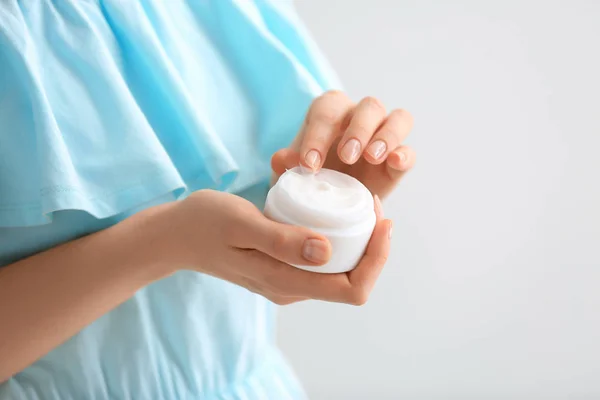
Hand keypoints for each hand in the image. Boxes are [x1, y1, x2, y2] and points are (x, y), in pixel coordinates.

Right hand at [153, 190, 391, 304]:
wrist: (175, 234)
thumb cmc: (204, 224)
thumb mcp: (241, 223)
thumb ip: (281, 240)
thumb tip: (326, 252)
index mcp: (285, 282)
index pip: (352, 289)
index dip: (376, 259)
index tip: (381, 219)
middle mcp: (291, 288)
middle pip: (352, 280)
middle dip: (373, 246)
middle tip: (373, 204)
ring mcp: (286, 279)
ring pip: (340, 270)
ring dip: (358, 241)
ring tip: (360, 204)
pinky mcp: (282, 266)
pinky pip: (322, 259)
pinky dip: (338, 237)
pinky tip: (335, 211)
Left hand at [272, 91, 415, 198]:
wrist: (328, 207)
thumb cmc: (308, 180)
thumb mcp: (291, 175)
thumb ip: (286, 165)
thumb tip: (281, 159)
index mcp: (329, 114)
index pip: (327, 111)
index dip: (318, 134)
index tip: (309, 165)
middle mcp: (360, 118)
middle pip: (369, 107)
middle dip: (358, 130)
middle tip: (346, 157)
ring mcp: (384, 137)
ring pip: (398, 119)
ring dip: (387, 135)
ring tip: (372, 157)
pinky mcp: (399, 162)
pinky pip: (409, 151)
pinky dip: (404, 154)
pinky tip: (394, 163)